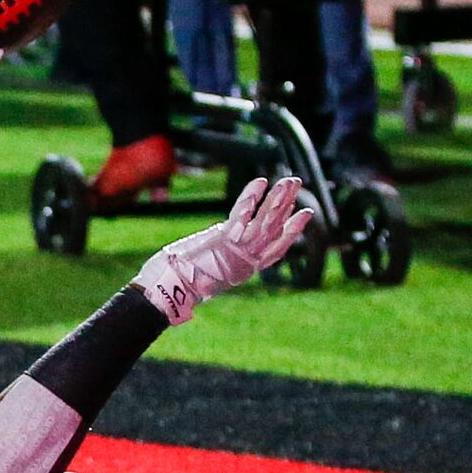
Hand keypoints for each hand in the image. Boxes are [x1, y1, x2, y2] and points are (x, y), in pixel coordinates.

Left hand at [133, 176, 311, 322]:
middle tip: (296, 184)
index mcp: (246, 268)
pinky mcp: (225, 241)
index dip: (292, 230)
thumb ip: (225, 249)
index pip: (277, 247)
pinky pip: (242, 214)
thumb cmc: (181, 280)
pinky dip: (252, 197)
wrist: (167, 291)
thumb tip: (228, 232)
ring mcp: (238, 251)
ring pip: (266, 221)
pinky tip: (261, 182)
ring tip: (290, 181)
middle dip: (287, 205)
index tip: (304, 213)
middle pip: (275, 229)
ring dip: (279, 199)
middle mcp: (248, 261)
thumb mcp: (212, 266)